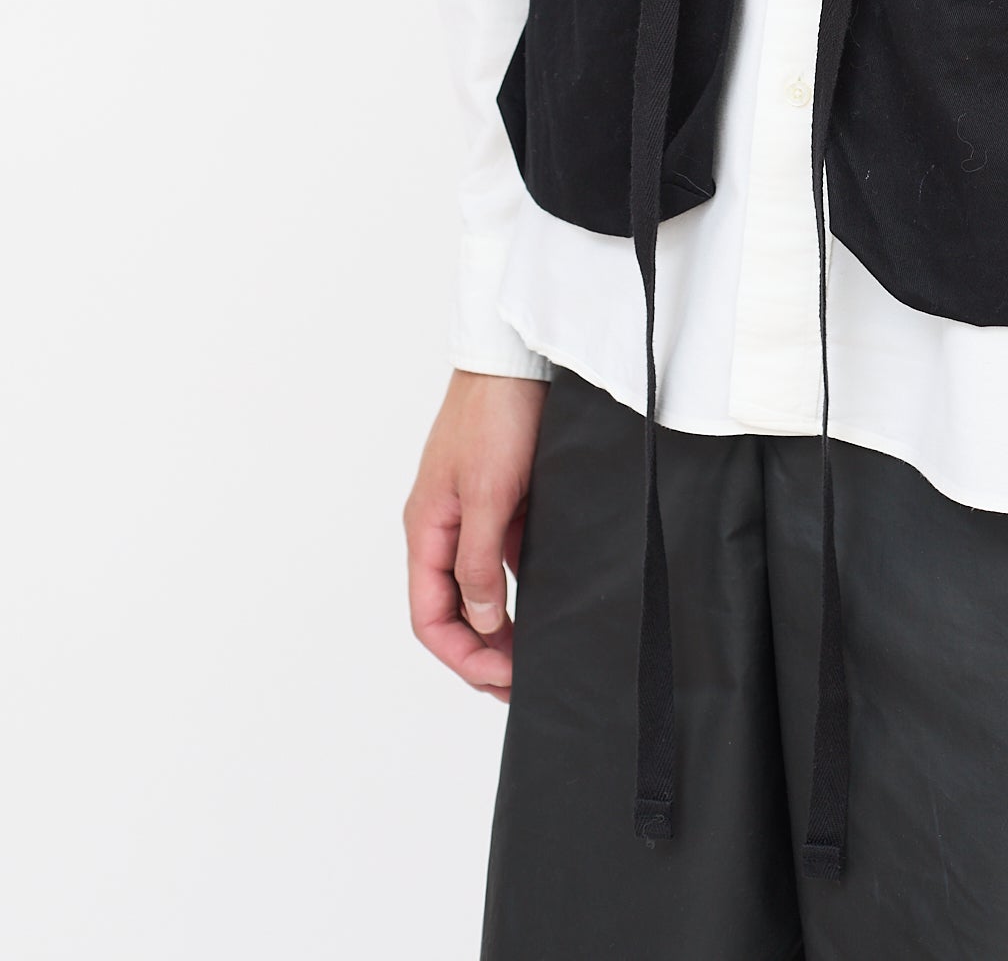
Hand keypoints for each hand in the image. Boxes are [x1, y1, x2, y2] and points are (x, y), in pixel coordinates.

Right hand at [403, 369, 548, 700]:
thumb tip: (479, 620)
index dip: (462, 656)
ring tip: (534, 656)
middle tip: (521, 682)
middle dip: (481, 652)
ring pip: (479, 589)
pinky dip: (520, 589)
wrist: (519, 357)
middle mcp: (443, 528)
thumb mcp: (489, 495)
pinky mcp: (503, 499)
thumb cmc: (496, 415)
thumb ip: (479, 561)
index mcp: (426, 530)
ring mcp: (473, 514)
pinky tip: (549, 604)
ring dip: (500, 625)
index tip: (503, 678)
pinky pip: (503, 559)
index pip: (430, 618)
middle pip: (452, 610)